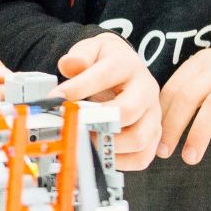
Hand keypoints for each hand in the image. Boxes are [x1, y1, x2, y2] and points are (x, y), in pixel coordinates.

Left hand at [50, 32, 161, 169]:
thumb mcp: (92, 49)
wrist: (127, 67)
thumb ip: (79, 55)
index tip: (56, 98)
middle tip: (73, 126)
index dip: (79, 88)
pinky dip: (120, 162)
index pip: (104, 75)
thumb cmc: (106, 61)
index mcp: (128, 65)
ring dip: (107, 145)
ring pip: (138, 139)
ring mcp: (153, 114)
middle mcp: (146, 89)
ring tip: (84, 140)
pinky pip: (142, 157)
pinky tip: (100, 152)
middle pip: (127, 111)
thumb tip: (68, 65)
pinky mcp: (154, 135)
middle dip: (96, 122)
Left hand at [158, 33, 210, 163]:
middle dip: (173, 125)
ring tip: (191, 158)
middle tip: (163, 152)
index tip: (153, 136)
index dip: (161, 113)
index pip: (174, 86)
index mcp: (207, 61)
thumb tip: (171, 114)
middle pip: (188, 95)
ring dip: (199, 133)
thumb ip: (201, 84)